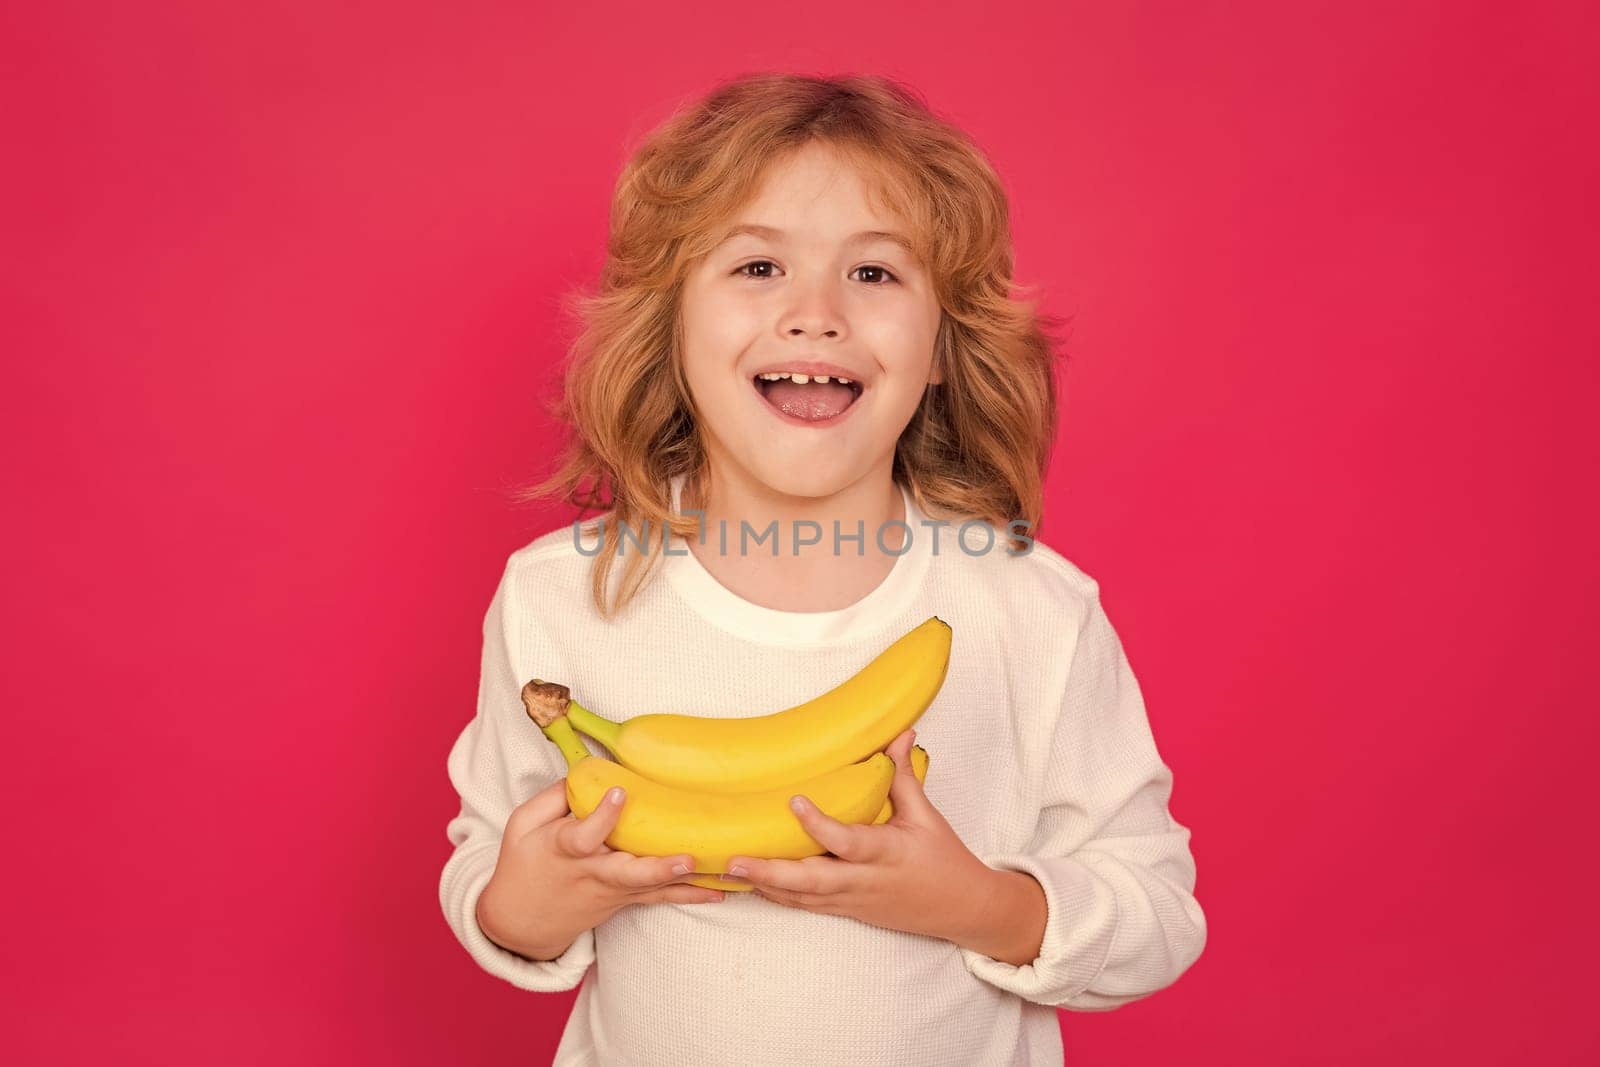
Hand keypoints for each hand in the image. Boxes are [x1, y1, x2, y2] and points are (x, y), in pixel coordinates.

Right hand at [478, 778, 723, 959]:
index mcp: (563, 850)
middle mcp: (593, 874)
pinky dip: (692, 895)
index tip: (621, 791)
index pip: (583, 834)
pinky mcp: (626, 900)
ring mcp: (613, 891)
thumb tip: (588, 769)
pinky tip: (722, 892)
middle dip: (658, 868)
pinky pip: (661, 897)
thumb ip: (555, 797)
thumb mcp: (522, 825)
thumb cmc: (522, 865)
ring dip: (689, 882)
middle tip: (688, 859)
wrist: (520, 923)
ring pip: (653, 887)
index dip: (602, 815)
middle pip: (628, 873)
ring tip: (724, 876)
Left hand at [721, 729, 996, 942]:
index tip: (794, 802)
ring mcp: (853, 900)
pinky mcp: (847, 910)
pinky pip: (807, 906)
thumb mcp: (926, 816)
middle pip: (813, 882)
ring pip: (803, 899)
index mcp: (887, 853)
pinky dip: (778, 896)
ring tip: (730, 871)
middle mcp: (865, 880)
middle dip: (772, 873)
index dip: (820, 825)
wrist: (961, 909)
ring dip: (765, 886)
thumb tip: (900, 734)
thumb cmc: (943, 859)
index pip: (848, 841)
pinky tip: (752, 884)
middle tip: (736, 860)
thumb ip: (903, 776)